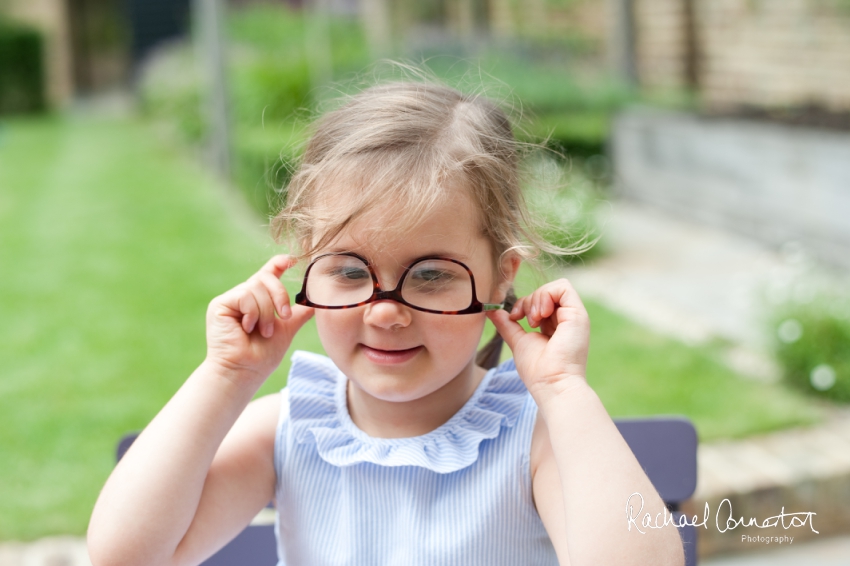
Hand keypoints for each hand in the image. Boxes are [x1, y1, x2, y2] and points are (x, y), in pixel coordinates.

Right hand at [205, 255, 312, 382]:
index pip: (268, 274)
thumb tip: (316, 303)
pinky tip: (247, 328)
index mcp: (259, 300)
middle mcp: (244, 296)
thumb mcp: (287, 330)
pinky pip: (245, 295)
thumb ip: (298, 314)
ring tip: (262, 331)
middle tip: (284, 317)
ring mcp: (231, 300)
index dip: (278, 263)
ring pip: (257, 288)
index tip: (292, 259)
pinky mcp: (220, 304)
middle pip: (266, 277)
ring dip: (266, 312)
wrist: (245, 371)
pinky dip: (253, 313)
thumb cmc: (263, 356)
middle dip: (279, 295)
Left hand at [486, 278, 589, 409]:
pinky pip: (563, 287)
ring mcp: (574, 316)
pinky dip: (546, 295)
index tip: (514, 317)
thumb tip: (491, 310)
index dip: (524, 302)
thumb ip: (507, 325)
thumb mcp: (518, 341)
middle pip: (547, 292)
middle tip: (527, 321)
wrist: (552, 384)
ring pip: (555, 287)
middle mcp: (567, 319)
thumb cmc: (537, 371)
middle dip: (529, 300)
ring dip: (537, 298)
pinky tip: (541, 314)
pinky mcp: (578, 314)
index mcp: (555, 326)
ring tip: (534, 321)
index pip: (540, 301)